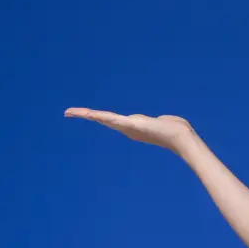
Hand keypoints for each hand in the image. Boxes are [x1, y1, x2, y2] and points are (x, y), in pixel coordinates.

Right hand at [64, 107, 195, 153]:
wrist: (180, 137)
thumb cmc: (176, 130)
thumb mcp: (166, 122)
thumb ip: (162, 121)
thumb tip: (166, 121)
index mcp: (132, 126)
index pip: (111, 120)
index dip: (99, 117)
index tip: (87, 114)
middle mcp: (127, 128)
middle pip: (103, 119)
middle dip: (85, 115)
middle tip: (68, 112)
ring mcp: (128, 127)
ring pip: (104, 119)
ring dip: (87, 114)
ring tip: (71, 111)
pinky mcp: (132, 125)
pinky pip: (113, 119)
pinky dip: (100, 117)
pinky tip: (90, 114)